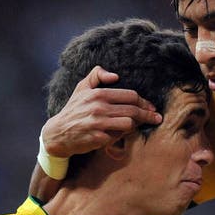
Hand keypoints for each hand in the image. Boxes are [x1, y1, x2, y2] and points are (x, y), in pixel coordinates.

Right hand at [43, 66, 161, 156]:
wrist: (57, 133)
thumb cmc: (74, 109)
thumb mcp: (82, 88)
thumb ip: (96, 75)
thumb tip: (115, 75)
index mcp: (98, 94)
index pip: (130, 96)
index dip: (144, 102)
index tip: (152, 107)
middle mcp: (98, 107)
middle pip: (133, 110)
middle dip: (148, 115)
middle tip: (157, 118)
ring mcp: (97, 124)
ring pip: (129, 124)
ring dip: (134, 126)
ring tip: (136, 126)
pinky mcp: (97, 139)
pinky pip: (118, 137)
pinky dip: (121, 137)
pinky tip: (120, 135)